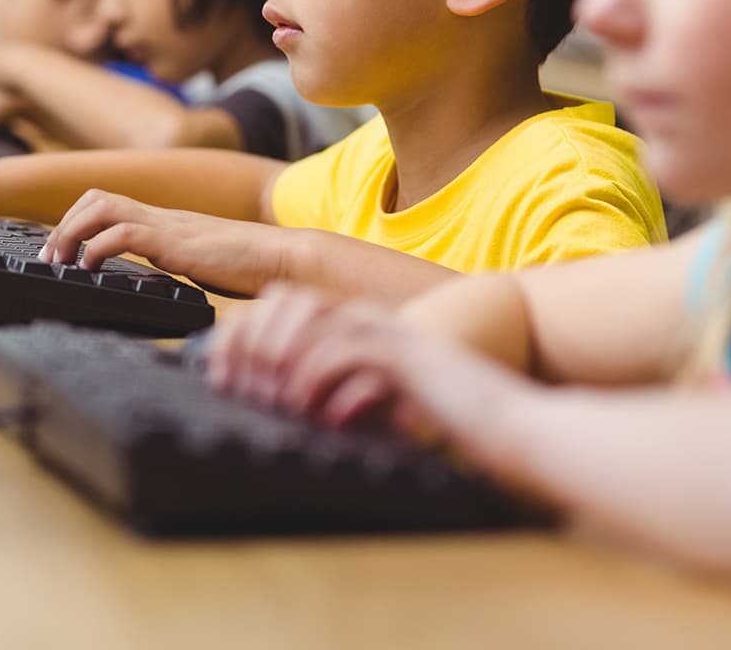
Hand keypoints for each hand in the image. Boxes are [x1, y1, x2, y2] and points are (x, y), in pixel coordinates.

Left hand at [37, 189, 299, 295]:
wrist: (284, 258)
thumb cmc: (250, 266)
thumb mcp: (200, 263)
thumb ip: (175, 263)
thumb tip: (150, 284)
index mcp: (165, 222)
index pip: (108, 203)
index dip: (76, 222)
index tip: (60, 252)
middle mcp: (162, 217)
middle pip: (97, 197)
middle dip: (65, 224)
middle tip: (50, 256)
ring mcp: (169, 226)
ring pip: (103, 207)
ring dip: (72, 231)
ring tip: (60, 260)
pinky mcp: (177, 243)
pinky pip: (126, 233)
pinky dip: (98, 247)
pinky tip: (91, 267)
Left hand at [209, 284, 530, 441]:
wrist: (511, 426)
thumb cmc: (446, 425)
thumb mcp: (377, 407)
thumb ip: (336, 396)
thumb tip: (281, 405)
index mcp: (359, 326)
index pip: (284, 308)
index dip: (242, 336)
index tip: (219, 375)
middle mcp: (370, 320)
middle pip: (287, 304)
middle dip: (252, 345)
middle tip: (236, 388)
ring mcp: (390, 334)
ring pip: (312, 323)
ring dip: (281, 362)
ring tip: (269, 400)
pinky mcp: (409, 358)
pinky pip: (348, 352)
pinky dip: (320, 378)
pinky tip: (311, 408)